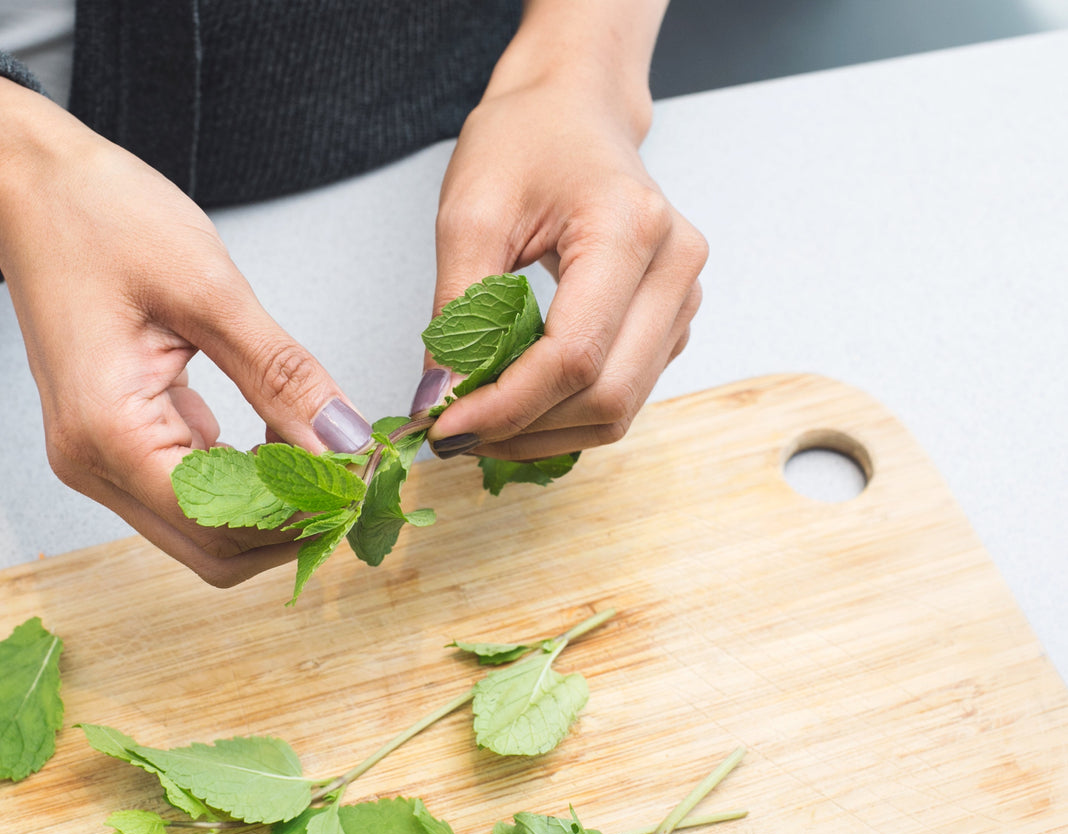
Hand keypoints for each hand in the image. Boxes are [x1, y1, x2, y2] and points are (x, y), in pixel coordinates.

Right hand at [0, 76, 372, 584]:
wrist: (31, 184)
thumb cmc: (100, 216)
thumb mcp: (209, 290)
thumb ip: (282, 376)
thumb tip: (346, 443)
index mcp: (106, 431)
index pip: (222, 524)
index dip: (302, 515)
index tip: (365, 479)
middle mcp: (91, 463)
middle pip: (213, 549)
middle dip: (291, 523)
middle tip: (357, 473)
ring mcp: (96, 457)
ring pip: (204, 527)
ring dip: (271, 504)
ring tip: (328, 450)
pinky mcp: (112, 440)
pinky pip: (189, 488)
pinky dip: (244, 476)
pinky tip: (281, 432)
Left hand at [416, 0, 706, 460]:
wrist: (573, 110)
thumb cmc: (527, 141)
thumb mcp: (470, 212)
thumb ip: (457, 311)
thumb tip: (442, 398)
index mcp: (630, 230)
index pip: (574, 356)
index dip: (506, 405)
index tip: (444, 425)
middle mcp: (674, 269)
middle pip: (605, 397)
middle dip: (522, 429)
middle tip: (452, 433)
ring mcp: (681, 300)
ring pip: (617, 410)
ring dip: (542, 433)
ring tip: (477, 421)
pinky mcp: (670, 323)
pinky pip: (621, 396)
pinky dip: (563, 416)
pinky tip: (514, 402)